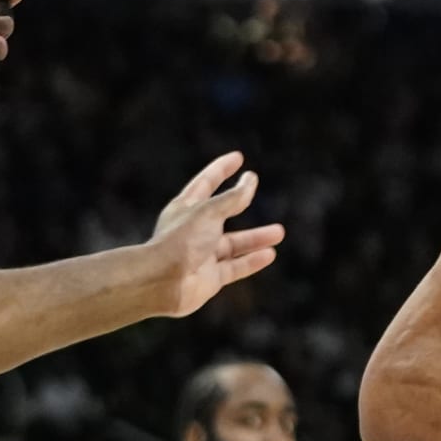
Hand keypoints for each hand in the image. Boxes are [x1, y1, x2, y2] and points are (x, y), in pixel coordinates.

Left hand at [149, 151, 284, 316]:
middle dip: (240, 202)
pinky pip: (235, 267)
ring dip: (256, 237)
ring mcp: (202, 255)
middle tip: (254, 189)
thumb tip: (250, 181)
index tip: (238, 157)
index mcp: (186, 208)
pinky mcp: (209, 278)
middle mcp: (194, 230)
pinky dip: (252, 260)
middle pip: (222, 213)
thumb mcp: (209, 212)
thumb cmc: (179, 241)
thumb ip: (231, 198)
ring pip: (234, 244)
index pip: (206, 182)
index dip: (221, 169)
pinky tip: (270, 254)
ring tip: (280, 232)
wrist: (161, 282)